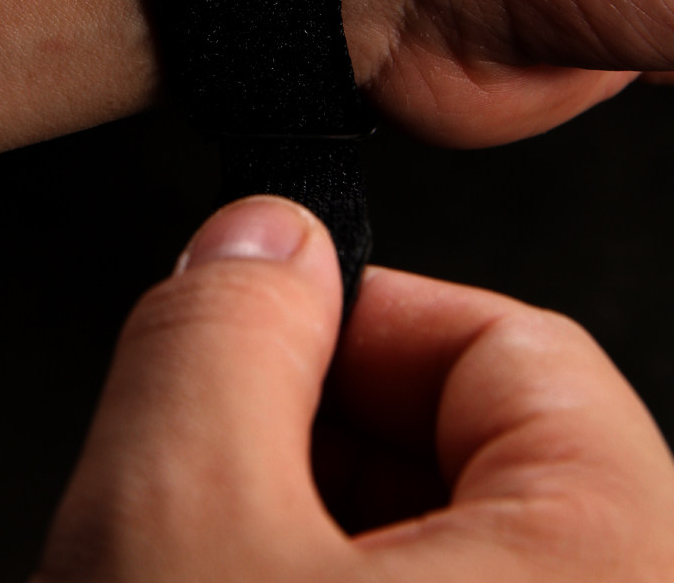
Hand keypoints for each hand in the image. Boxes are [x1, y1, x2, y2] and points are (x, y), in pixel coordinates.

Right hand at [30, 196, 673, 581]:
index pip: (511, 345)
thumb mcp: (176, 528)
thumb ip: (219, 337)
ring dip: (306, 543)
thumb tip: (260, 243)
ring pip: (438, 554)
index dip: (353, 321)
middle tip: (204, 484)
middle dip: (312, 444)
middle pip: (473, 454)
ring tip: (204, 575)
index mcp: (617, 566)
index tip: (261, 336)